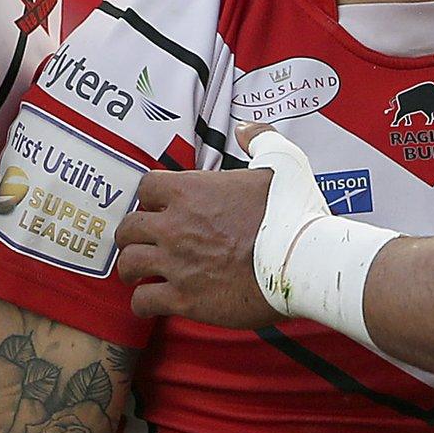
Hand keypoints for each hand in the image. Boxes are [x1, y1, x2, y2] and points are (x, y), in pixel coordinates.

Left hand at [115, 124, 280, 328]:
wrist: (305, 261)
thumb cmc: (293, 214)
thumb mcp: (282, 162)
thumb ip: (259, 140)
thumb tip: (245, 130)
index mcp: (192, 191)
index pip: (146, 187)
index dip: (150, 197)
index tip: (157, 205)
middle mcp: (176, 226)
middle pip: (129, 227)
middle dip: (132, 234)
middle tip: (141, 240)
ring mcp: (177, 264)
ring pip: (129, 264)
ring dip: (131, 267)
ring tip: (139, 271)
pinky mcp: (185, 299)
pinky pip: (144, 301)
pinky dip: (144, 302)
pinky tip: (151, 300)